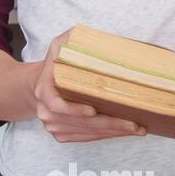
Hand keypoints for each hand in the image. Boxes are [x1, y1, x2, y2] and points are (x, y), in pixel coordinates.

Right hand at [33, 28, 148, 142]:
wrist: (37, 86)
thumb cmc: (54, 64)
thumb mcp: (58, 46)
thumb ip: (72, 39)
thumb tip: (94, 37)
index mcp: (43, 90)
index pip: (56, 105)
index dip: (74, 109)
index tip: (93, 109)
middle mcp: (46, 112)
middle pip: (80, 123)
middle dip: (108, 124)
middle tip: (133, 124)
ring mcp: (53, 126)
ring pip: (86, 133)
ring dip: (112, 133)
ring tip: (137, 129)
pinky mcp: (62, 134)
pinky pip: (86, 138)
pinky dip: (106, 136)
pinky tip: (123, 131)